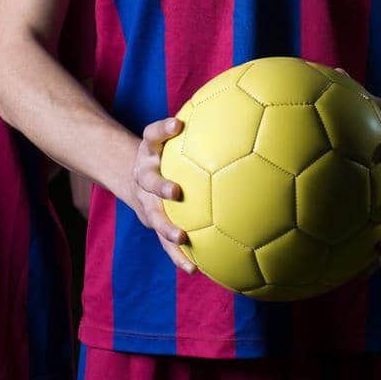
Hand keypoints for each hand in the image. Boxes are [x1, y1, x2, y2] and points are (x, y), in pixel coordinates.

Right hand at [128, 117, 194, 273]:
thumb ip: (198, 128)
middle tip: (175, 191)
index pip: (152, 134)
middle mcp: (144, 174)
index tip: (177, 125)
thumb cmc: (168, 154)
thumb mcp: (173, 137)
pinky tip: (194, 270)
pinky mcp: (153, 223)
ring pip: (153, 215)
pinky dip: (178, 256)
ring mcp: (146, 201)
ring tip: (181, 238)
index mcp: (150, 150)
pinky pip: (164, 242)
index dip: (162, 129)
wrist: (135, 178)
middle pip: (148, 179)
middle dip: (160, 185)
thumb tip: (245, 110)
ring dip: (166, 227)